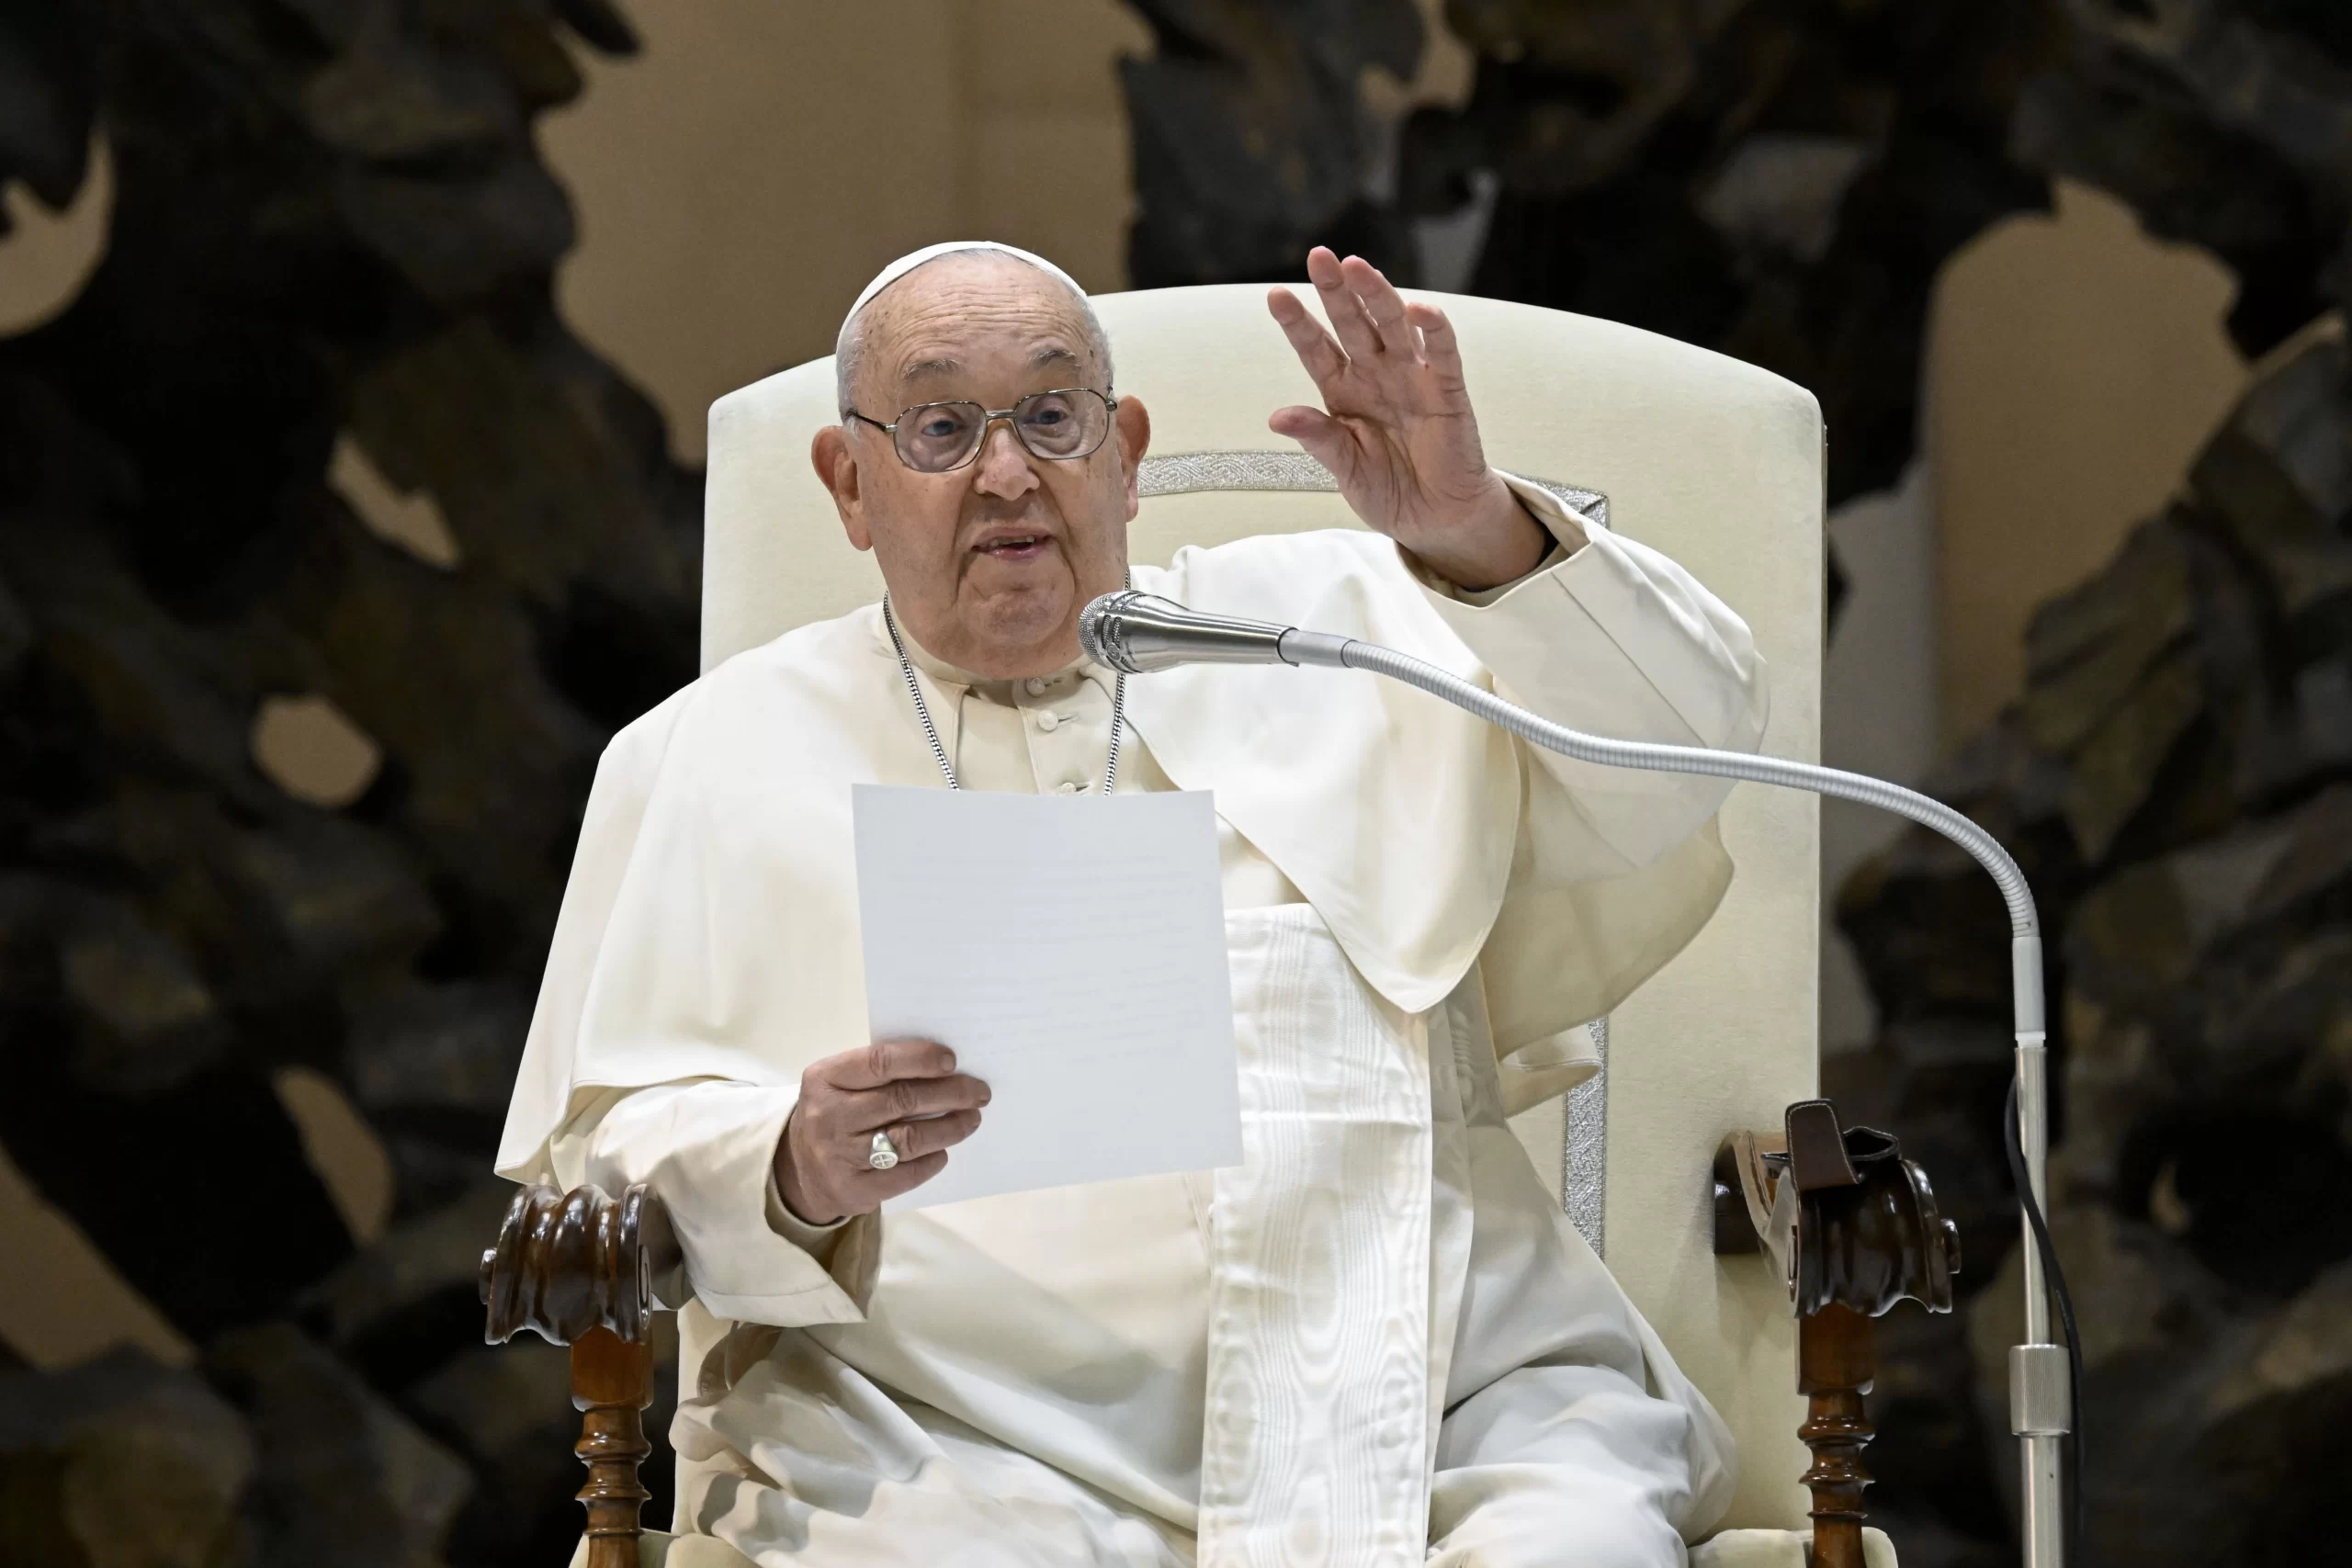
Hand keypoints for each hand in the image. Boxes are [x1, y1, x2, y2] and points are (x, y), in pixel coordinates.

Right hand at [775, 1039, 989, 1224]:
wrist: (799, 1168)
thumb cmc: (835, 1112)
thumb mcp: (840, 1083)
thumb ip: (880, 1071)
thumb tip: (945, 1067)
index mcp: (825, 1079)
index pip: (879, 1062)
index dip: (920, 1059)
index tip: (952, 1060)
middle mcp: (829, 1117)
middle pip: (902, 1100)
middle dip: (950, 1093)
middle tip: (979, 1092)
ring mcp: (840, 1157)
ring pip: (909, 1138)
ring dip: (950, 1127)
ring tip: (972, 1119)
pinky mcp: (855, 1190)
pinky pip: (907, 1174)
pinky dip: (933, 1160)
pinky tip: (944, 1149)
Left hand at [1267, 248, 1567, 590]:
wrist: (1436, 519)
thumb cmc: (1388, 489)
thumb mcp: (1345, 468)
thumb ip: (1319, 439)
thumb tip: (1277, 417)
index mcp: (1344, 390)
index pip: (1316, 348)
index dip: (1297, 323)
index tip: (1276, 296)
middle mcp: (1376, 374)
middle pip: (1353, 324)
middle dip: (1336, 291)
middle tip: (1318, 256)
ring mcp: (1412, 378)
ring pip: (1394, 326)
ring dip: (1377, 295)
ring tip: (1357, 266)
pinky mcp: (1448, 391)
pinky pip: (1443, 354)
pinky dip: (1434, 330)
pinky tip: (1420, 309)